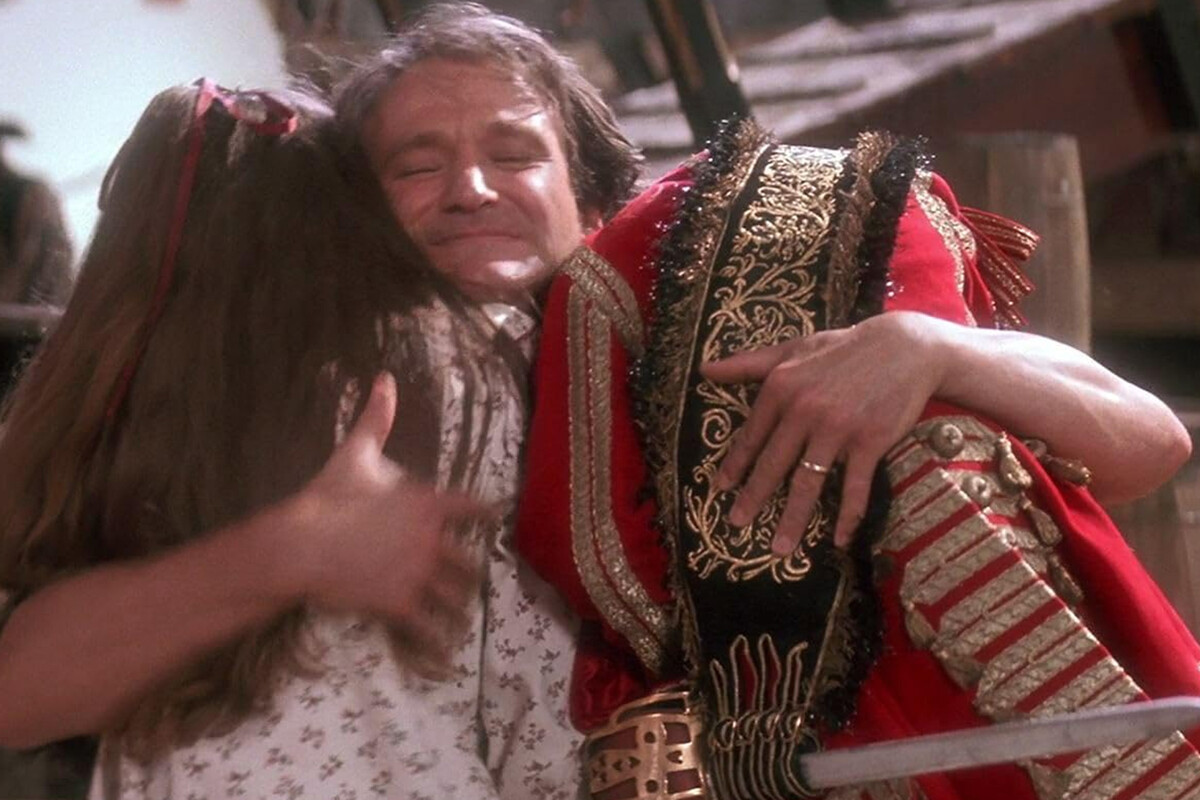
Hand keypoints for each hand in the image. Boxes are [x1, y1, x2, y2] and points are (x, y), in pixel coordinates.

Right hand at [289, 372, 490, 666]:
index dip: (489, 516)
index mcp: (429, 503)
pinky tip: (444, 652)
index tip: (499, 521)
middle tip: (473, 579)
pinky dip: (439, 640)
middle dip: (472, 572)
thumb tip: (383, 377)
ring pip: (457, 597)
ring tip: (462, 616)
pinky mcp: (401, 604)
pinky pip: (431, 628)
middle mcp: (434, 540)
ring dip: (460, 607)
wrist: (300, 544)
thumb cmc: (328, 496)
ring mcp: (420, 575)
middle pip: (471, 562)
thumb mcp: (356, 453)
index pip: (476, 508)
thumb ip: (377, 417)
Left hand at [700, 312, 945, 551]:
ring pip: (808, 483)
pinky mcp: (869, 442)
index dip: (735, 465)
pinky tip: (838, 539)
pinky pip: (855, 487)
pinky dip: (847, 516)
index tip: (720, 489)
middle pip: (773, 465)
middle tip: (737, 524)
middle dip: (753, 499)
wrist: (904, 347)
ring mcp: (837, 429)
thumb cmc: (843, 349)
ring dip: (792, 519)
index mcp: (780, 388)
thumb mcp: (792, 350)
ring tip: (779, 549)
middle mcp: (804, 410)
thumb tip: (703, 368)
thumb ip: (747, 364)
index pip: (751, 436)